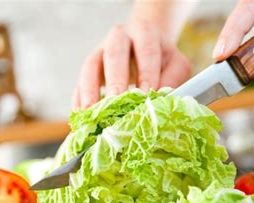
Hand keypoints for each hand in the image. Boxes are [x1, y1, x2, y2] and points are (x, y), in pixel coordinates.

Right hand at [73, 20, 189, 108]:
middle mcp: (118, 38)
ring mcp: (99, 52)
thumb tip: (161, 102)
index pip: (146, 50)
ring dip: (90, 90)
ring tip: (91, 111)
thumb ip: (172, 81)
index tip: (146, 94)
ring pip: (90, 67)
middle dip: (115, 78)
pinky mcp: (88, 69)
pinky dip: (79, 100)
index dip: (146, 72)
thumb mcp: (175, 65)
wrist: (144, 45)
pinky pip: (79, 83)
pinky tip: (80, 117)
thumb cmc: (161, 59)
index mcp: (144, 33)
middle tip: (116, 100)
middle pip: (114, 54)